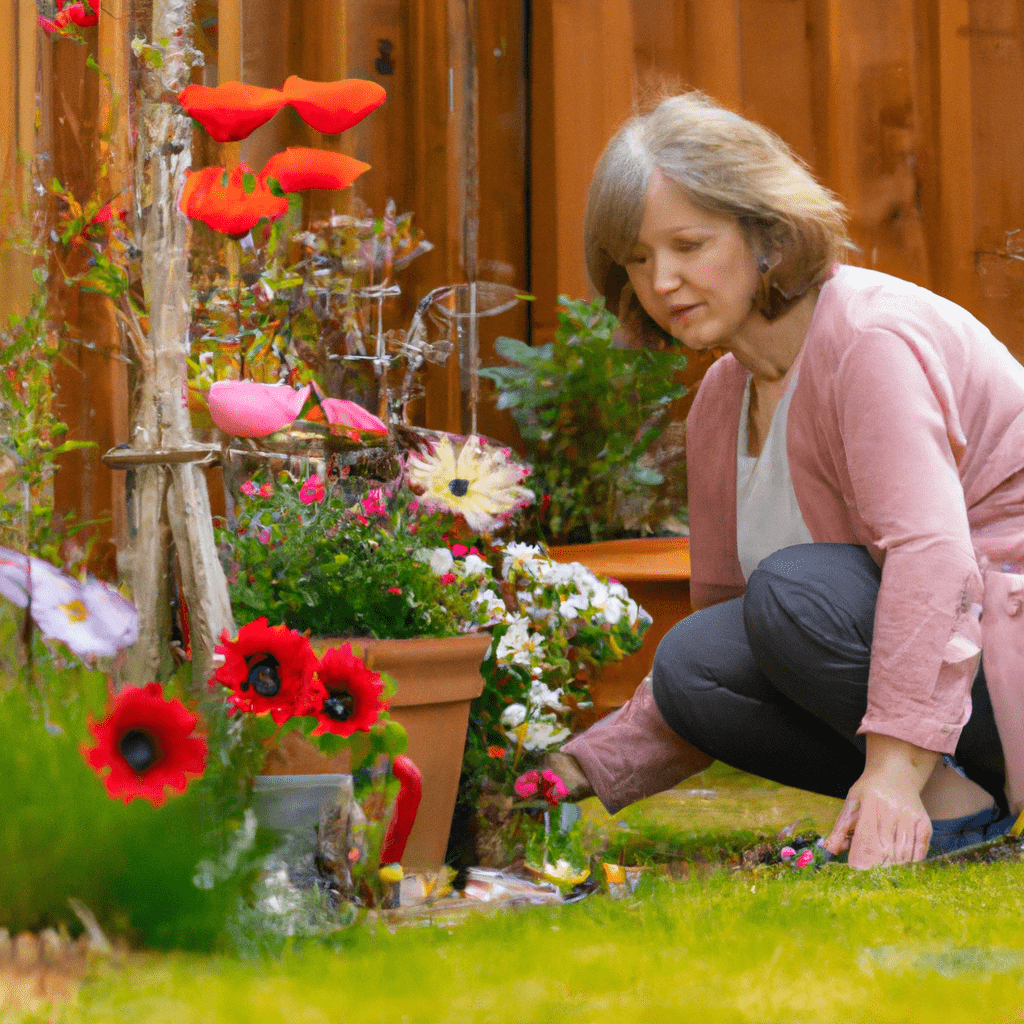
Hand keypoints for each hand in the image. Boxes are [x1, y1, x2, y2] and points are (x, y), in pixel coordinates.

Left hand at [824, 734, 939, 868]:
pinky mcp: (924, 824)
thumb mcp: (851, 802)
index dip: (860, 858)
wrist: (896, 774)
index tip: (854, 869)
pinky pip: (919, 851)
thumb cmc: (869, 790)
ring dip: (892, 868)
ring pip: (903, 854)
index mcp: (872, 803)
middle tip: (868, 878)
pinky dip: (909, 863)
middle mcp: (894, 810)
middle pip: (885, 850)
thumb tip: (829, 849)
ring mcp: (911, 818)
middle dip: (875, 867)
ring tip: (882, 875)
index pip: (866, 839)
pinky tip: (900, 867)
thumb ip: (840, 827)